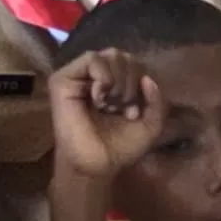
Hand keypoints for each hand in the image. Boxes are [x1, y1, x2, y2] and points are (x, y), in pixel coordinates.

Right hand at [49, 47, 162, 183]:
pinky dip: (104, 78)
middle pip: (124, 56)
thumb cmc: (121, 147)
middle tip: (122, 110)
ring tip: (110, 106)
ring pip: (111, 55)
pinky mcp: (63, 79)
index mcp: (116, 82)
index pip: (135, 63)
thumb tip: (147, 78)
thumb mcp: (151, 124)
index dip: (142, 84)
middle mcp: (97, 76)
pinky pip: (92, 59)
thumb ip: (157, 100)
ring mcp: (79, 76)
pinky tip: (99, 99)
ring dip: (119, 83)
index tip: (134, 113)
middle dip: (131, 83)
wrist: (98, 165)